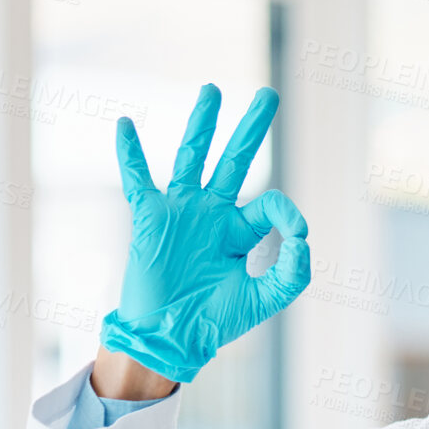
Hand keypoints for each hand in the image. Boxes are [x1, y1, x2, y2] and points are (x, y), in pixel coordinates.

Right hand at [99, 83, 309, 384]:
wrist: (170, 338)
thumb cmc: (214, 322)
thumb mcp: (264, 299)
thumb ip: (291, 271)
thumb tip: (302, 234)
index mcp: (237, 234)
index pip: (267, 205)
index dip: (285, 211)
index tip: (295, 230)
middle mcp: (210, 216)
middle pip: (234, 163)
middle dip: (251, 129)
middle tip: (268, 95)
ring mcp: (179, 212)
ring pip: (192, 158)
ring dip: (202, 124)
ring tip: (213, 90)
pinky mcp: (150, 218)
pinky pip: (137, 180)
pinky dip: (129, 154)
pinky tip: (126, 125)